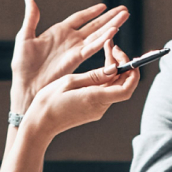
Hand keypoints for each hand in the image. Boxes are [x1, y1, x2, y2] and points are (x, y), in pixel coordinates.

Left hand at [12, 0, 129, 113]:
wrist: (26, 85)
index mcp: (58, 32)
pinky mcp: (76, 59)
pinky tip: (113, 31)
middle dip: (109, 18)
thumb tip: (29, 0)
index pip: (79, 18)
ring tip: (124, 16)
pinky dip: (103, 38)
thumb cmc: (23, 66)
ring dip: (111, 25)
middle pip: (94, 25)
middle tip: (124, 10)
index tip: (104, 6)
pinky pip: (93, 46)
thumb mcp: (25, 37)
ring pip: (97, 34)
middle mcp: (70, 40)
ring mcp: (75, 49)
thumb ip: (31, 19)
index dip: (91, 12)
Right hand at [20, 48, 143, 139]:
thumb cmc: (49, 102)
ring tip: (107, 52)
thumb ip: (94, 75)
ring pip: (116, 87)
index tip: (121, 54)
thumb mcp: (70, 81)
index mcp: (95, 98)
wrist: (40, 124)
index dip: (131, 70)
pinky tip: (100, 68)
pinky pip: (106, 92)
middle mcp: (100, 106)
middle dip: (124, 65)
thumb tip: (114, 69)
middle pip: (124, 85)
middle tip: (113, 48)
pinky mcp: (93, 110)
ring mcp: (98, 110)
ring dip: (115, 70)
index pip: (127, 87)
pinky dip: (107, 78)